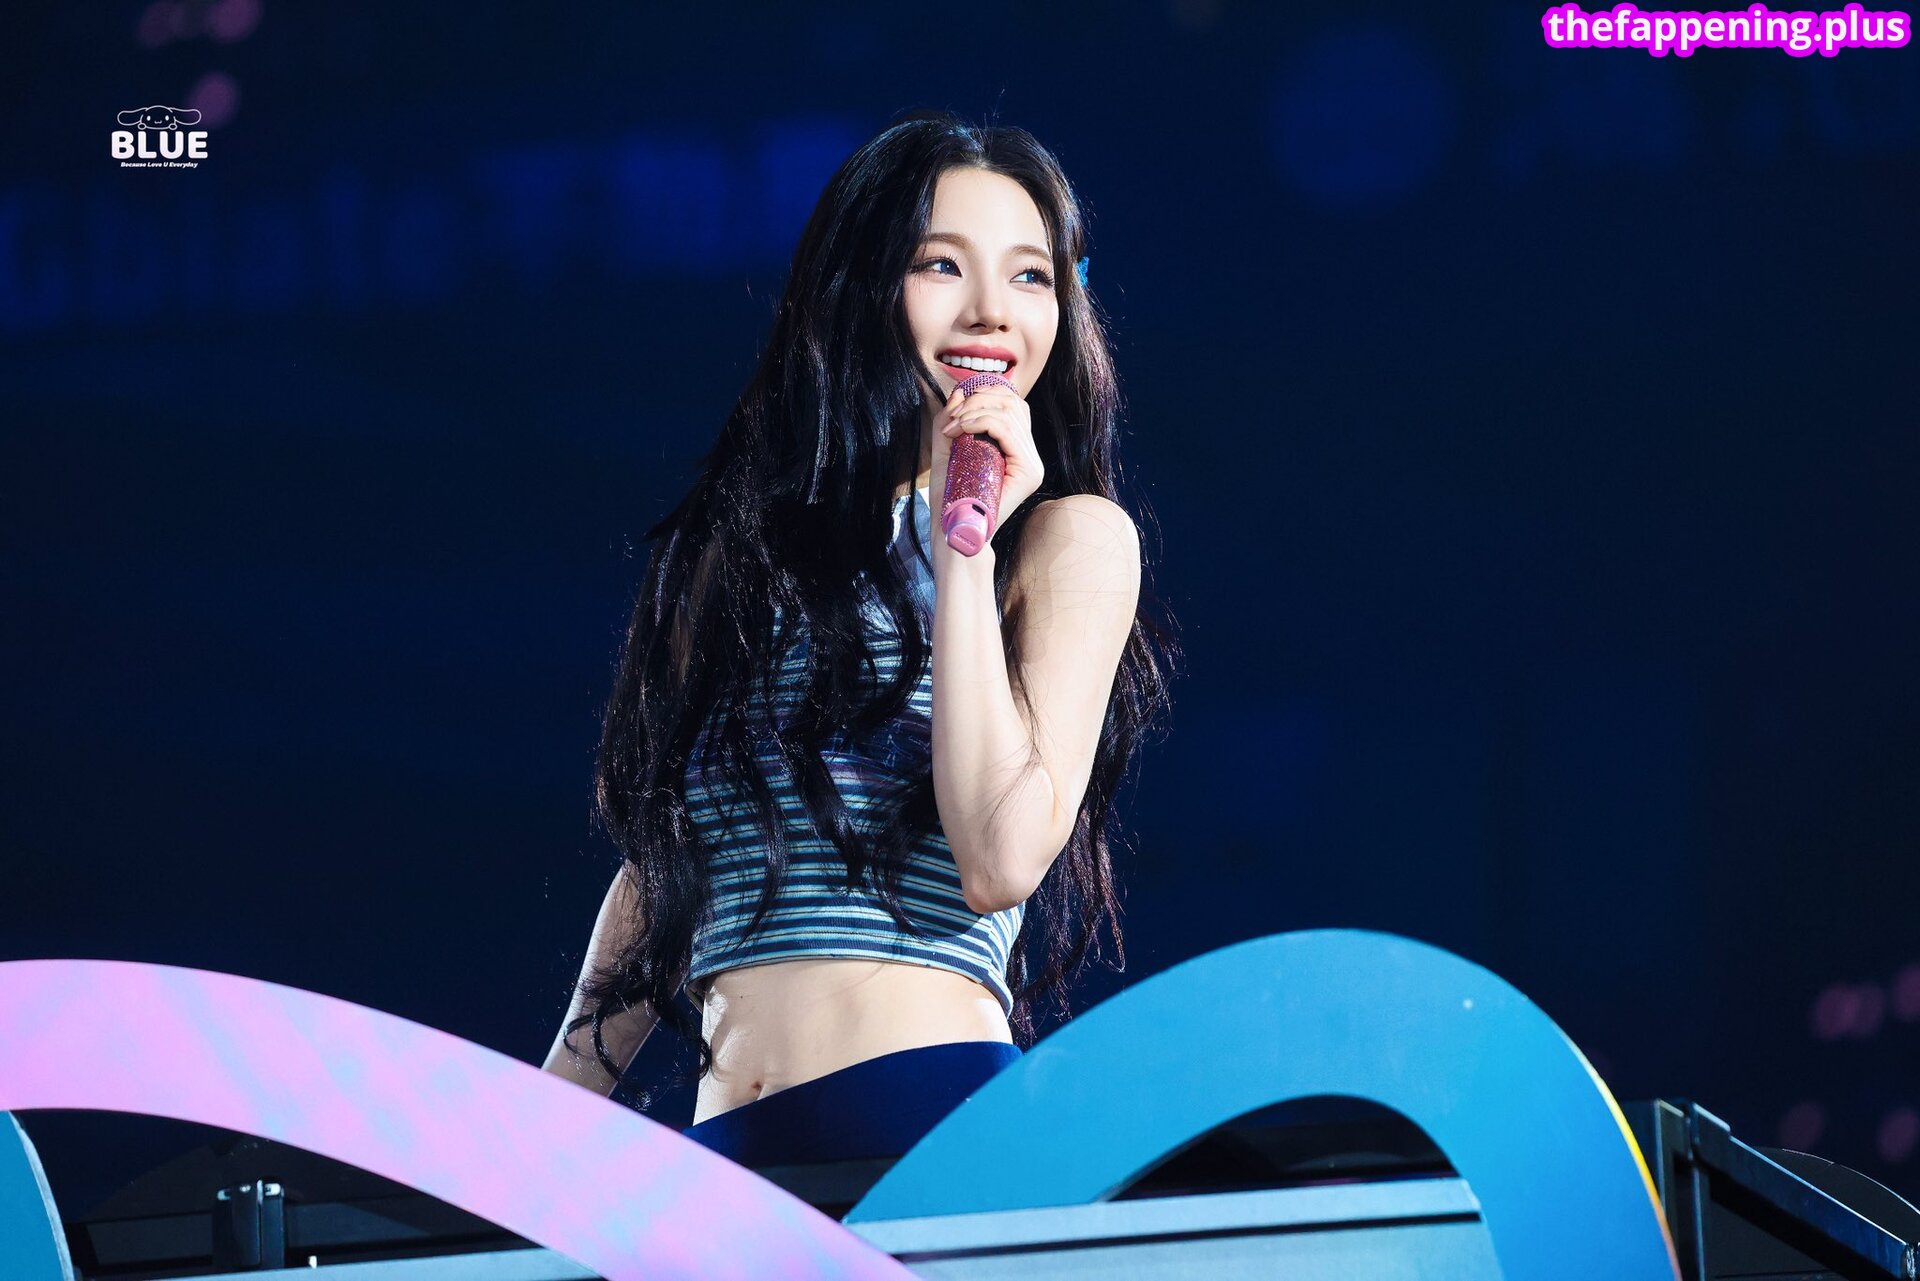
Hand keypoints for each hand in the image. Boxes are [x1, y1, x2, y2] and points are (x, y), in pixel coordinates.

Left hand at [932, 383, 1044, 545]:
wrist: (954, 528)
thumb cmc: (951, 494)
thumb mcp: (948, 448)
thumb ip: (952, 420)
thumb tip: (959, 391)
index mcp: (1016, 449)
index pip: (1012, 405)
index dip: (985, 394)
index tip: (955, 409)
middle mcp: (1030, 455)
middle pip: (1013, 403)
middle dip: (978, 400)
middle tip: (951, 418)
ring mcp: (1033, 464)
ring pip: (1009, 413)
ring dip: (974, 411)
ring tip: (953, 426)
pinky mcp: (1028, 471)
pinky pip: (1006, 430)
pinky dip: (980, 421)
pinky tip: (961, 429)